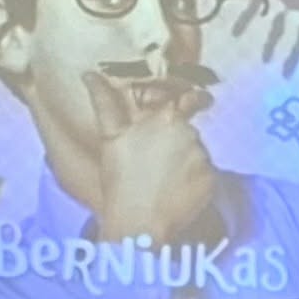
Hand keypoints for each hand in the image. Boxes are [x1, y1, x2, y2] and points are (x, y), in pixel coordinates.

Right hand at [81, 70, 216, 243]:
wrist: (136, 225)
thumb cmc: (120, 182)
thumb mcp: (111, 139)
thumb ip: (104, 103)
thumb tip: (88, 73)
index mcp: (165, 117)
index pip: (182, 104)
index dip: (180, 111)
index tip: (176, 125)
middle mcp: (188, 131)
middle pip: (189, 133)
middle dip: (177, 147)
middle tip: (158, 171)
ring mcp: (201, 156)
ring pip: (198, 154)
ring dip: (186, 166)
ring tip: (165, 185)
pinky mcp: (210, 179)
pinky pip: (207, 176)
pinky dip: (196, 185)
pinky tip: (177, 195)